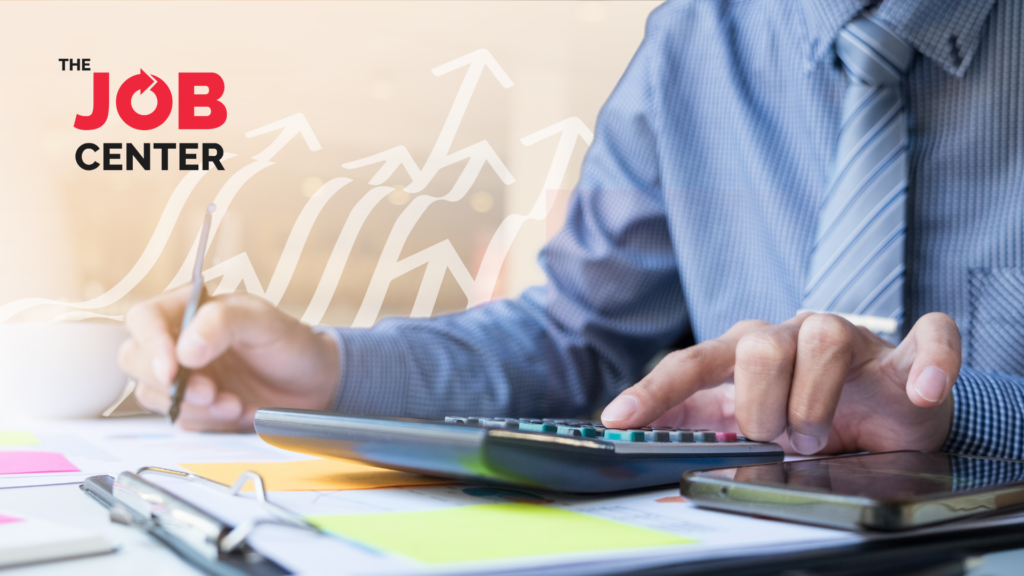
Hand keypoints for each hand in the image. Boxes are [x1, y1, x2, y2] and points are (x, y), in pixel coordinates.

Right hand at [119, 287, 340, 431]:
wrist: (314, 384)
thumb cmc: (289, 344)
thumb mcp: (263, 322)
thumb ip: (223, 324)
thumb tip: (184, 349)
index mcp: (188, 310)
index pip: (143, 319)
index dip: (150, 345)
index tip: (171, 369)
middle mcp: (178, 342)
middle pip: (135, 359)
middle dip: (170, 382)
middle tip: (210, 391)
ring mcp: (183, 376)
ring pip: (153, 395)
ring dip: (192, 405)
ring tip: (234, 403)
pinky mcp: (193, 407)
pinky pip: (178, 419)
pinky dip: (205, 421)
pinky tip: (237, 411)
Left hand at [601, 313, 960, 454]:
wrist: (887, 416)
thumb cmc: (813, 417)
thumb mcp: (753, 427)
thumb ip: (709, 427)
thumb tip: (655, 446)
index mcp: (744, 352)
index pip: (690, 363)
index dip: (654, 390)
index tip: (616, 419)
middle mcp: (788, 335)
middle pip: (755, 346)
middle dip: (760, 406)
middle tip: (777, 439)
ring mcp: (848, 337)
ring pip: (821, 337)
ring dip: (816, 402)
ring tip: (818, 436)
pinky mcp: (905, 350)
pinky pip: (926, 336)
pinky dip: (927, 363)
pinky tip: (918, 389)